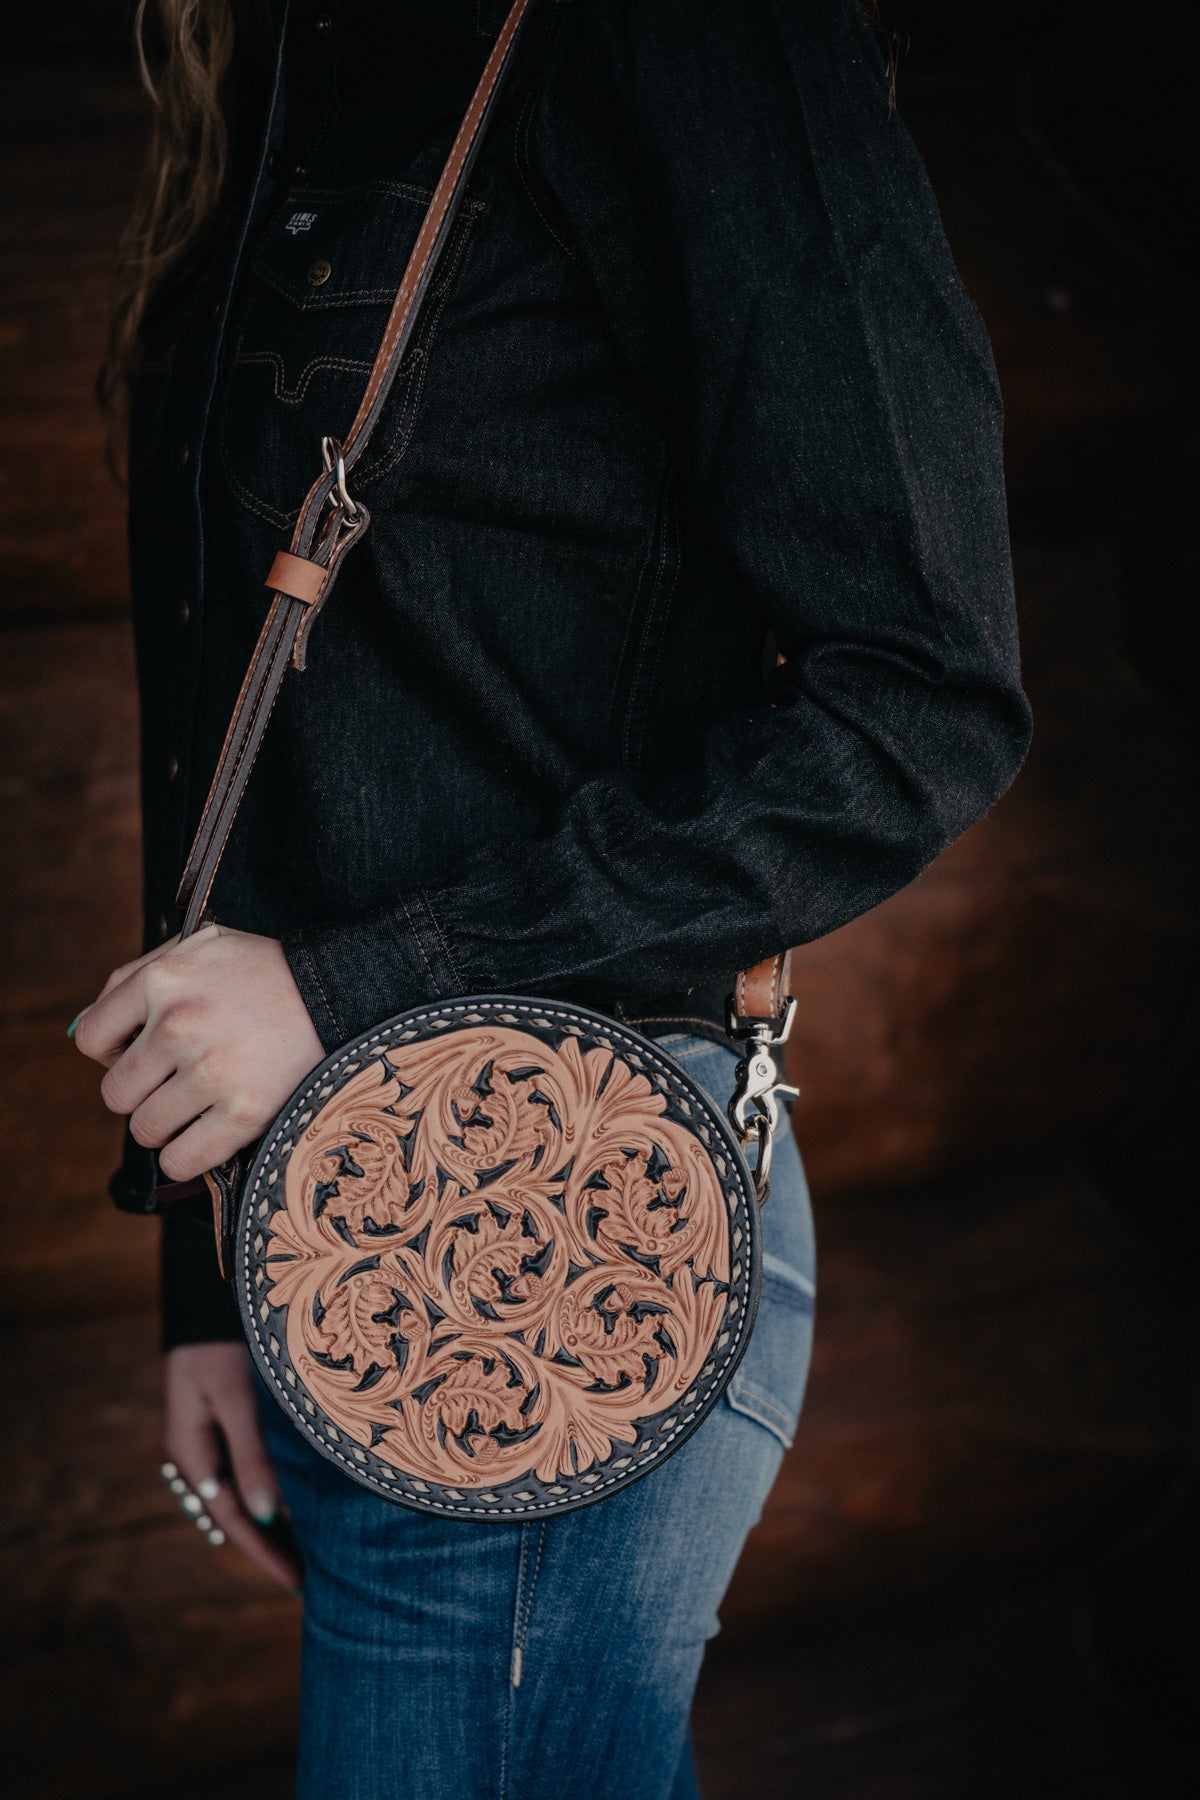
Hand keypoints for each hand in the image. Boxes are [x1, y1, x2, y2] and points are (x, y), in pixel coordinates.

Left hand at [72, 922, 324, 1181]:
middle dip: (140, 1093)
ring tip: (195, 1107)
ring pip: (144, 1130)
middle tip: (174, 1083)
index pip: (92, 1039)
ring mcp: (211, 1072)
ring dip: (165, 1125)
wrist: (337, 991)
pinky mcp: (243, 1113)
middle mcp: (179, 1025)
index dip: (111, 1054)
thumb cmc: (264, 971)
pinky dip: (185, 1157)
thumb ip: (136, 976)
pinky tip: (205, 1136)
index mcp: (162, 980)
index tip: (141, 1055)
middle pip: (115, 1093)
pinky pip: (180, 1161)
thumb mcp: (199, 946)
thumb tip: (85, 1030)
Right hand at [166, 1341, 301, 1588]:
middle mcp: (197, 1451)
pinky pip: (243, 1470)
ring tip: (302, 1552)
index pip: (232, 1517)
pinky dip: (266, 1492)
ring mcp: (208, 1435)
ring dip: (268, 1524)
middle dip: (268, 1546)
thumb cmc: (225, 1342)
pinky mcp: (224, 1418)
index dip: (265, 1551)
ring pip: (238, 1494)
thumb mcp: (236, 1399)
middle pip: (233, 1512)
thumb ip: (251, 1455)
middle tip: (306, 1581)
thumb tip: (267, 1516)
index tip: (298, 1583)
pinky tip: (286, 1504)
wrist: (209, 1292)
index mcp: (192, 1451)